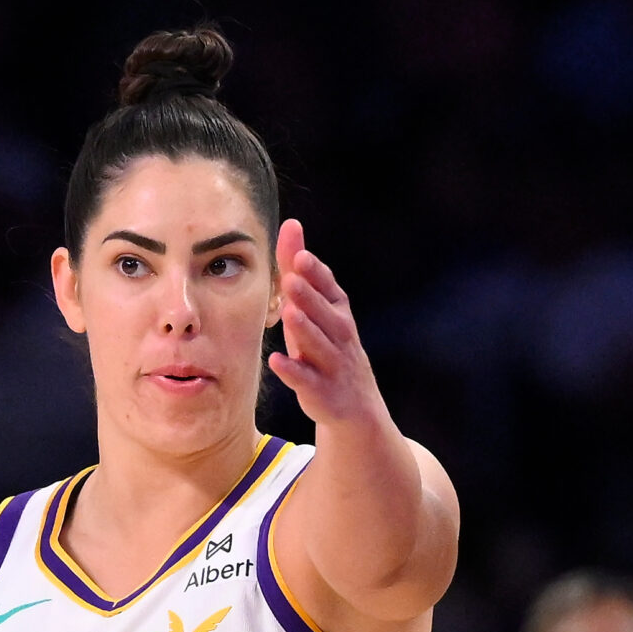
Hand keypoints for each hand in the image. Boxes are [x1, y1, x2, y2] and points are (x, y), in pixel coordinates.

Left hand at [267, 220, 383, 427]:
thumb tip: (291, 224)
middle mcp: (340, 337)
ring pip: (319, 346)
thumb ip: (300, 268)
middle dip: (311, 298)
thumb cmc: (328, 347)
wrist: (356, 407)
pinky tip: (277, 361)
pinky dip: (293, 372)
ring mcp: (332, 365)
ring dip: (306, 331)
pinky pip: (307, 381)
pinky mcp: (321, 392)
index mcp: (339, 313)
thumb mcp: (316, 308)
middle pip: (326, 316)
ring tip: (290, 314)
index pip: (331, 290)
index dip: (317, 276)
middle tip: (292, 280)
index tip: (302, 258)